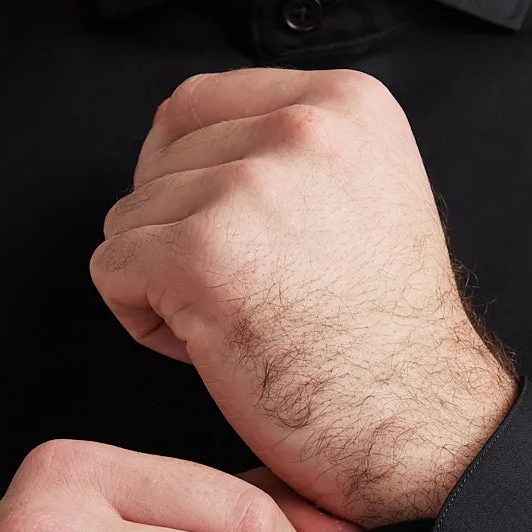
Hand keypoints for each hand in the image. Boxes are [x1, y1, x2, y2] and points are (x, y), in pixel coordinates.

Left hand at [91, 66, 518, 527]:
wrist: (421, 429)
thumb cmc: (385, 341)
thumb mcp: (364, 196)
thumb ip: (288, 154)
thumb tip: (177, 147)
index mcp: (345, 103)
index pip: (194, 104)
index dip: (187, 178)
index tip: (235, 242)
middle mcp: (300, 129)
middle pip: (156, 161)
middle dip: (180, 234)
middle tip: (254, 298)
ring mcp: (248, 190)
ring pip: (128, 217)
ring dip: (164, 282)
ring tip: (242, 325)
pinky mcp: (200, 255)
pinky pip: (111, 270)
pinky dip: (144, 322)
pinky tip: (213, 349)